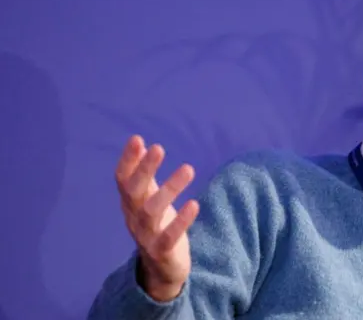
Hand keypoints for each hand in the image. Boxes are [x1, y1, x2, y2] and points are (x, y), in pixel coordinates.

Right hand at [115, 135, 199, 301]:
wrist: (162, 270)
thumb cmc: (156, 226)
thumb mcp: (148, 199)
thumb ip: (144, 175)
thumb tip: (140, 142)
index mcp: (129, 204)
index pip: (122, 179)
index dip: (128, 160)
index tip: (137, 139)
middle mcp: (133, 218)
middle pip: (133, 193)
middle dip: (144, 170)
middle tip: (159, 148)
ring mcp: (146, 236)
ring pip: (151, 212)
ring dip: (169, 189)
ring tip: (188, 168)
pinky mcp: (162, 252)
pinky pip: (169, 237)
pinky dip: (181, 221)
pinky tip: (194, 204)